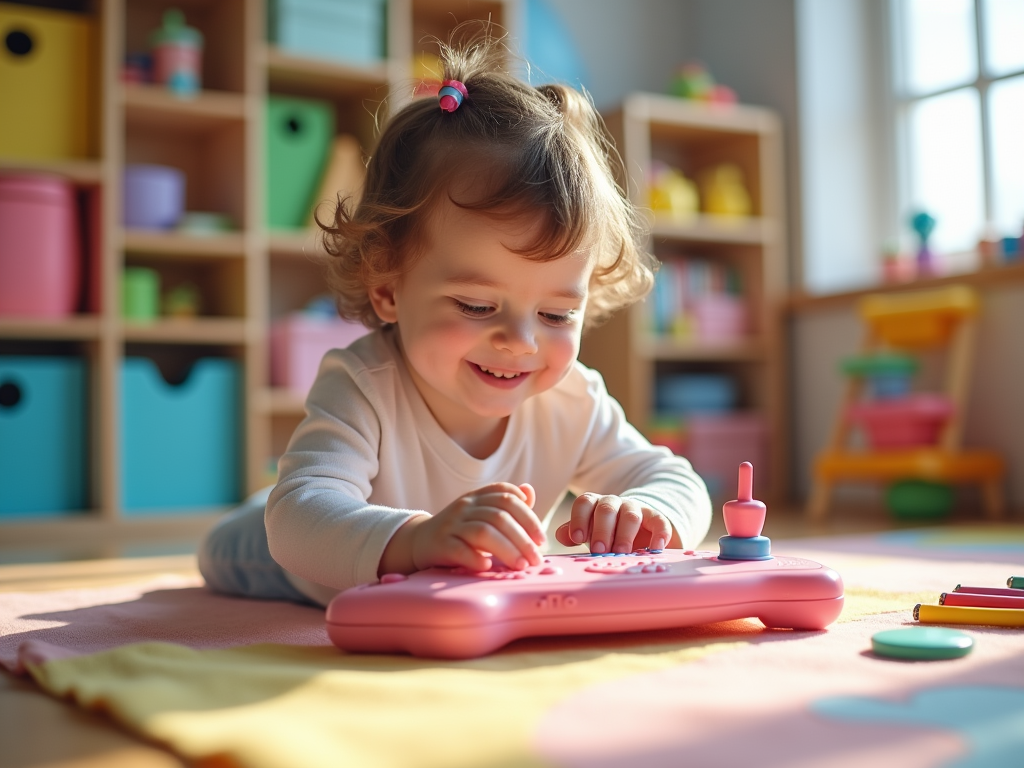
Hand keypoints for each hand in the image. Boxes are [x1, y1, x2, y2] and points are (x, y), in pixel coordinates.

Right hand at [383, 483, 545, 574]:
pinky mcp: (439, 544)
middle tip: (535, 559)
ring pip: (483, 532)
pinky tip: (488, 567)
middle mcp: (465, 506)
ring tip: (520, 566)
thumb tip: (529, 492)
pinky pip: (459, 549)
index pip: (507, 495)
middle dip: (522, 539)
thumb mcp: (481, 513)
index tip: (540, 538)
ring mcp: (451, 524)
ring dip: (506, 550)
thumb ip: (506, 505)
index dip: (528, 515)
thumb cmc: (459, 530)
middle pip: (499, 516)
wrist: (419, 541)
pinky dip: (475, 558)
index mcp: (478, 496)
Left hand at [554, 494, 672, 553]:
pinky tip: (655, 549)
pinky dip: (658, 534)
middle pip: (606, 509)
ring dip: (624, 534)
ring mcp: (636, 508)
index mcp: (594, 505)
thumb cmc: (607, 532)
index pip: (584, 503)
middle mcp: (614, 503)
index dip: (578, 519)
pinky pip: (659, 521)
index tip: (576, 539)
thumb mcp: (589, 532)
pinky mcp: (655, 518)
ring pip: (630, 515)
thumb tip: (560, 535)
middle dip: (601, 530)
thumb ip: (574, 532)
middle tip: (599, 550)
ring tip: (622, 552)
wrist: (638, 528)